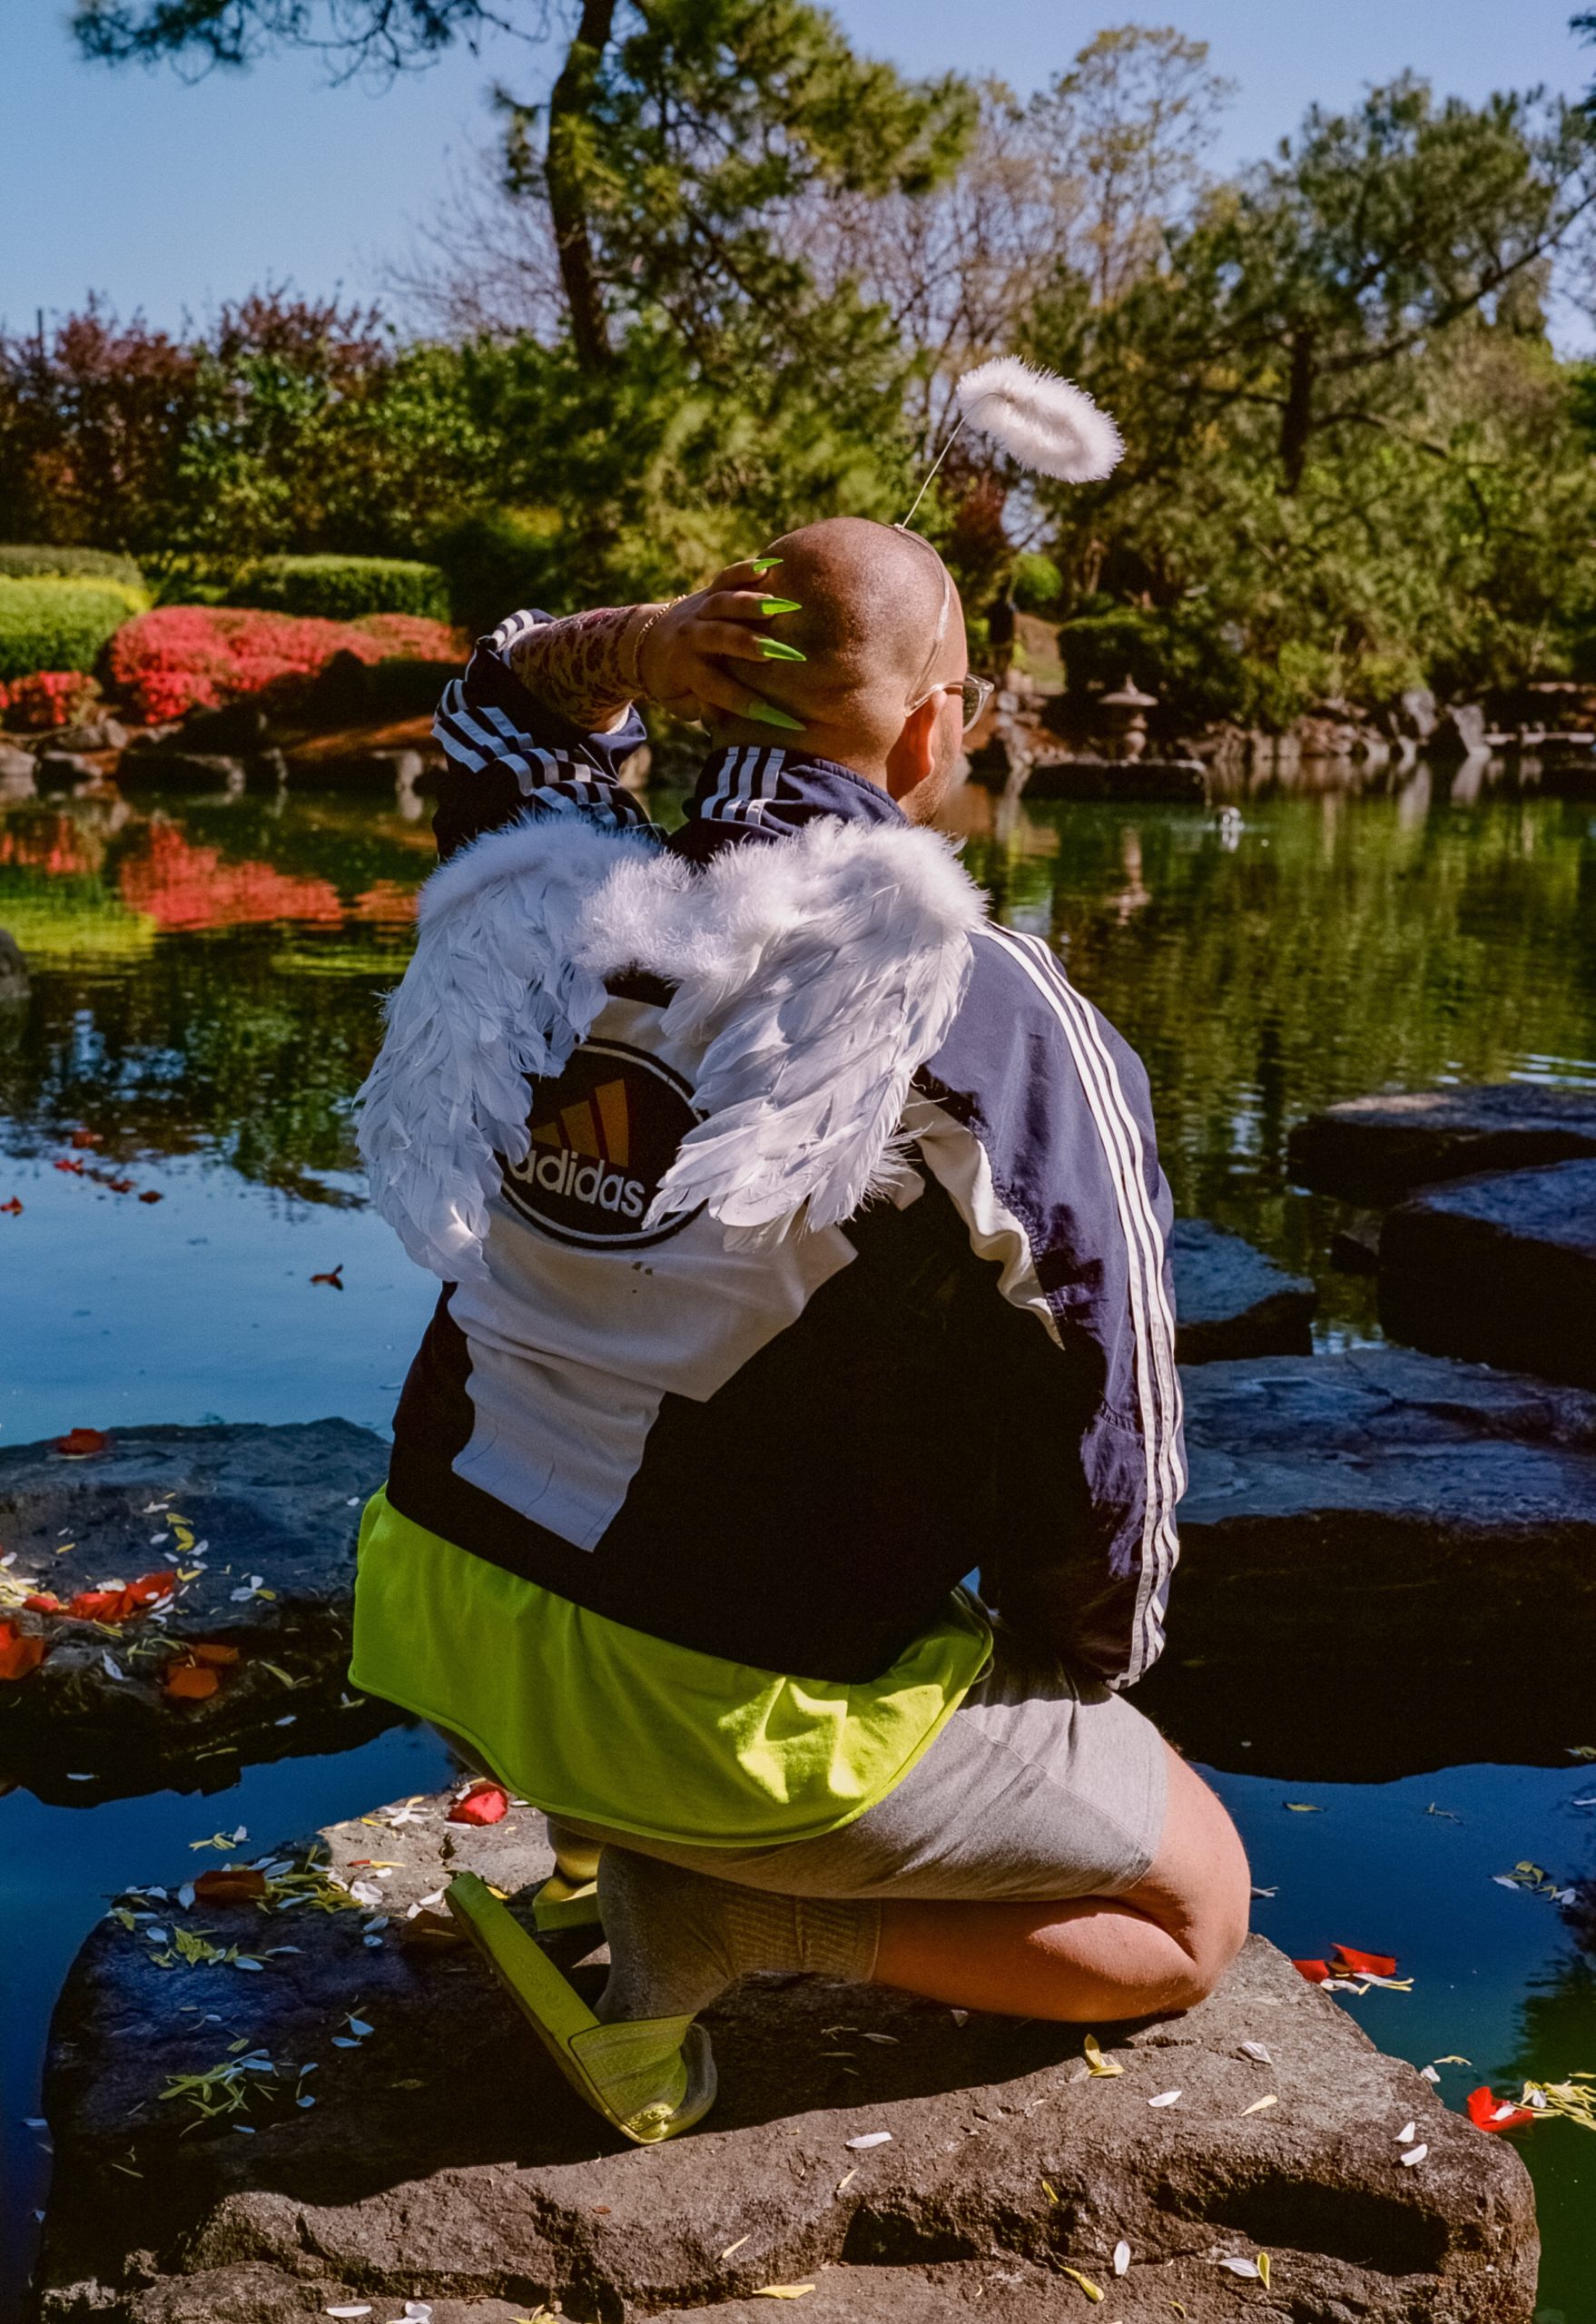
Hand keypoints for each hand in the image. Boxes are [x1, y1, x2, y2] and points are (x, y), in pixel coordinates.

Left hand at [636, 558, 804, 727]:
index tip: (768, 712)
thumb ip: (701, 708)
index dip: (740, 701)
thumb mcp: (680, 703)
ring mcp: (700, 611)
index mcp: (685, 669)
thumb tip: (724, 713)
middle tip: (775, 651)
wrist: (645, 642)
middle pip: (720, 639)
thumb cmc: (673, 682)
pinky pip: (725, 578)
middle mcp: (692, 637)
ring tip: (777, 605)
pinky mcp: (708, 592)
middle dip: (747, 645)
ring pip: (724, 604)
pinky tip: (770, 566)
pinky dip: (745, 570)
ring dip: (750, 604)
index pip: (715, 687)